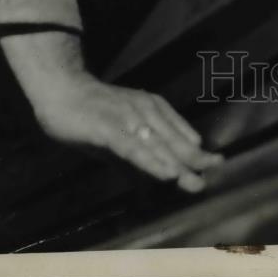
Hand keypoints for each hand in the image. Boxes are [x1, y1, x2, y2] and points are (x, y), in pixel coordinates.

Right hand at [35, 76, 221, 191]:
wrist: (61, 91)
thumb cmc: (90, 115)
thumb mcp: (117, 141)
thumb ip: (134, 162)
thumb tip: (149, 186)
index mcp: (150, 109)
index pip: (177, 133)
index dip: (195, 150)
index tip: (216, 163)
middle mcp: (144, 111)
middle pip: (172, 140)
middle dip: (194, 159)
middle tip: (216, 170)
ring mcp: (127, 118)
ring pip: (157, 146)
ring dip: (178, 164)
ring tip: (196, 180)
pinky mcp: (109, 128)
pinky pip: (134, 148)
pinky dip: (152, 161)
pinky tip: (166, 174)